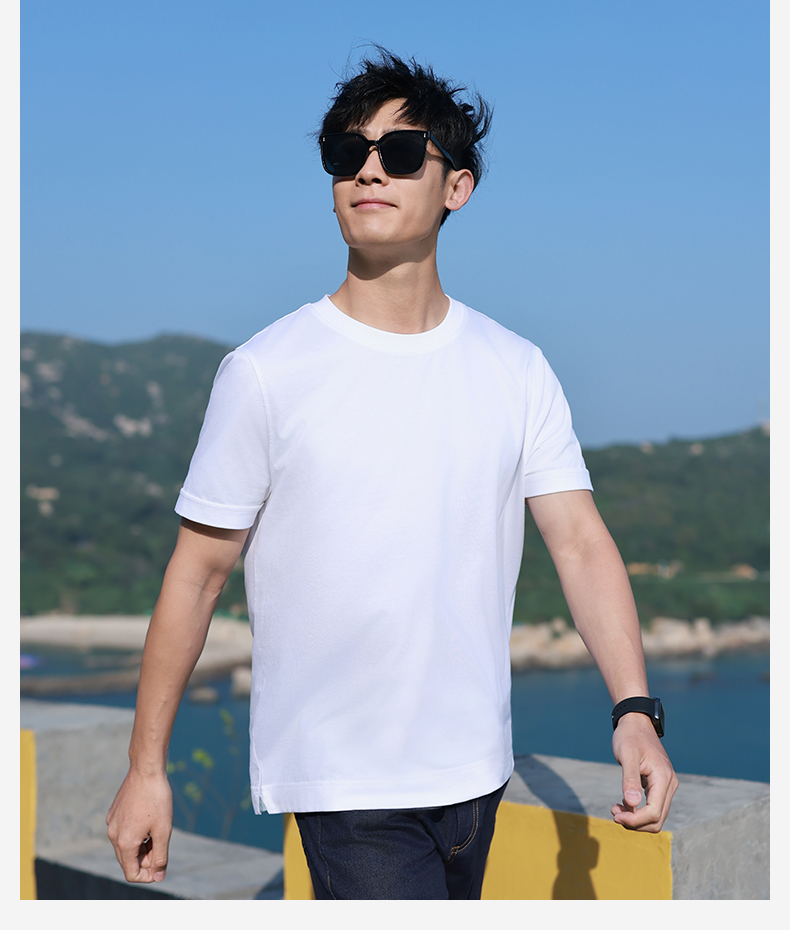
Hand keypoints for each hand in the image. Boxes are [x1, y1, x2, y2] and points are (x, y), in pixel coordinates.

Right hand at [106, 769, 172, 882]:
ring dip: (141, 845)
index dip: (148, 875)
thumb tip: (158, 877)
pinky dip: (136, 832)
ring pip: (126, 846)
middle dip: (146, 859)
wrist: (146, 769)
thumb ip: (160, 857)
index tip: (161, 866)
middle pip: (128, 860)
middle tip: (162, 842)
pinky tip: (148, 818)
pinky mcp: (113, 813)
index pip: (131, 873)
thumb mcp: (164, 830)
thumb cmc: (157, 799)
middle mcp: (113, 835)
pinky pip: (123, 831)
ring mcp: (111, 823)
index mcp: (124, 843)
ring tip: (157, 828)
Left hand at [611, 712, 677, 831]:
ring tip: (616, 809)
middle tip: (614, 813)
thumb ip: (630, 779)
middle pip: (657, 819)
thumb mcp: (626, 754)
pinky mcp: (660, 786)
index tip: (615, 815)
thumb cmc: (629, 736)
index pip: (654, 812)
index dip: (635, 820)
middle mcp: (669, 784)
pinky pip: (652, 807)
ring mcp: (666, 786)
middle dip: (635, 822)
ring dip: (636, 819)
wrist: (636, 722)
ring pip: (656, 816)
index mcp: (663, 778)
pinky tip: (622, 803)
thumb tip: (632, 804)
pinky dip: (638, 811)